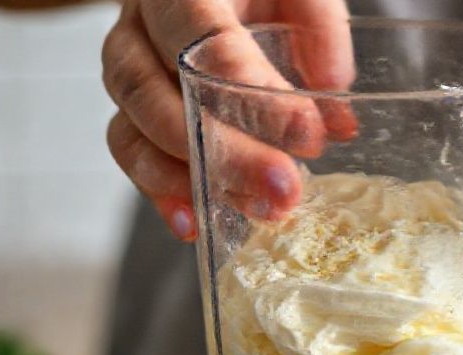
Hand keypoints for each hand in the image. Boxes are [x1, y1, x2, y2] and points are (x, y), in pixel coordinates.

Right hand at [101, 0, 352, 240]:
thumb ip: (321, 30)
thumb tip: (334, 109)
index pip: (206, 43)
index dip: (253, 95)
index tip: (305, 135)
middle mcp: (139, 26)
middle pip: (159, 93)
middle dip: (225, 151)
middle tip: (282, 188)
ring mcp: (128, 69)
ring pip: (134, 130)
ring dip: (194, 180)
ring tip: (254, 210)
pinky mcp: (130, 109)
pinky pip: (131, 154)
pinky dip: (163, 191)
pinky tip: (197, 221)